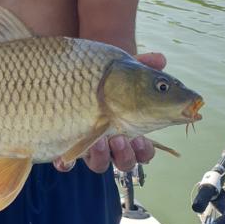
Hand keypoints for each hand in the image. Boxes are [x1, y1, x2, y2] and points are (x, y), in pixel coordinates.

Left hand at [54, 50, 166, 174]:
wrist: (70, 74)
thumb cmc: (103, 77)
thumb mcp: (121, 70)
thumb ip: (142, 66)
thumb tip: (161, 59)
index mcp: (129, 130)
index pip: (143, 151)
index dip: (144, 150)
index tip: (141, 139)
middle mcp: (111, 143)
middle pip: (124, 162)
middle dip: (125, 155)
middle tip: (120, 139)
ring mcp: (88, 146)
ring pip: (100, 164)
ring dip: (102, 156)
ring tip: (100, 140)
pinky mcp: (66, 146)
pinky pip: (65, 164)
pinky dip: (65, 163)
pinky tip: (63, 158)